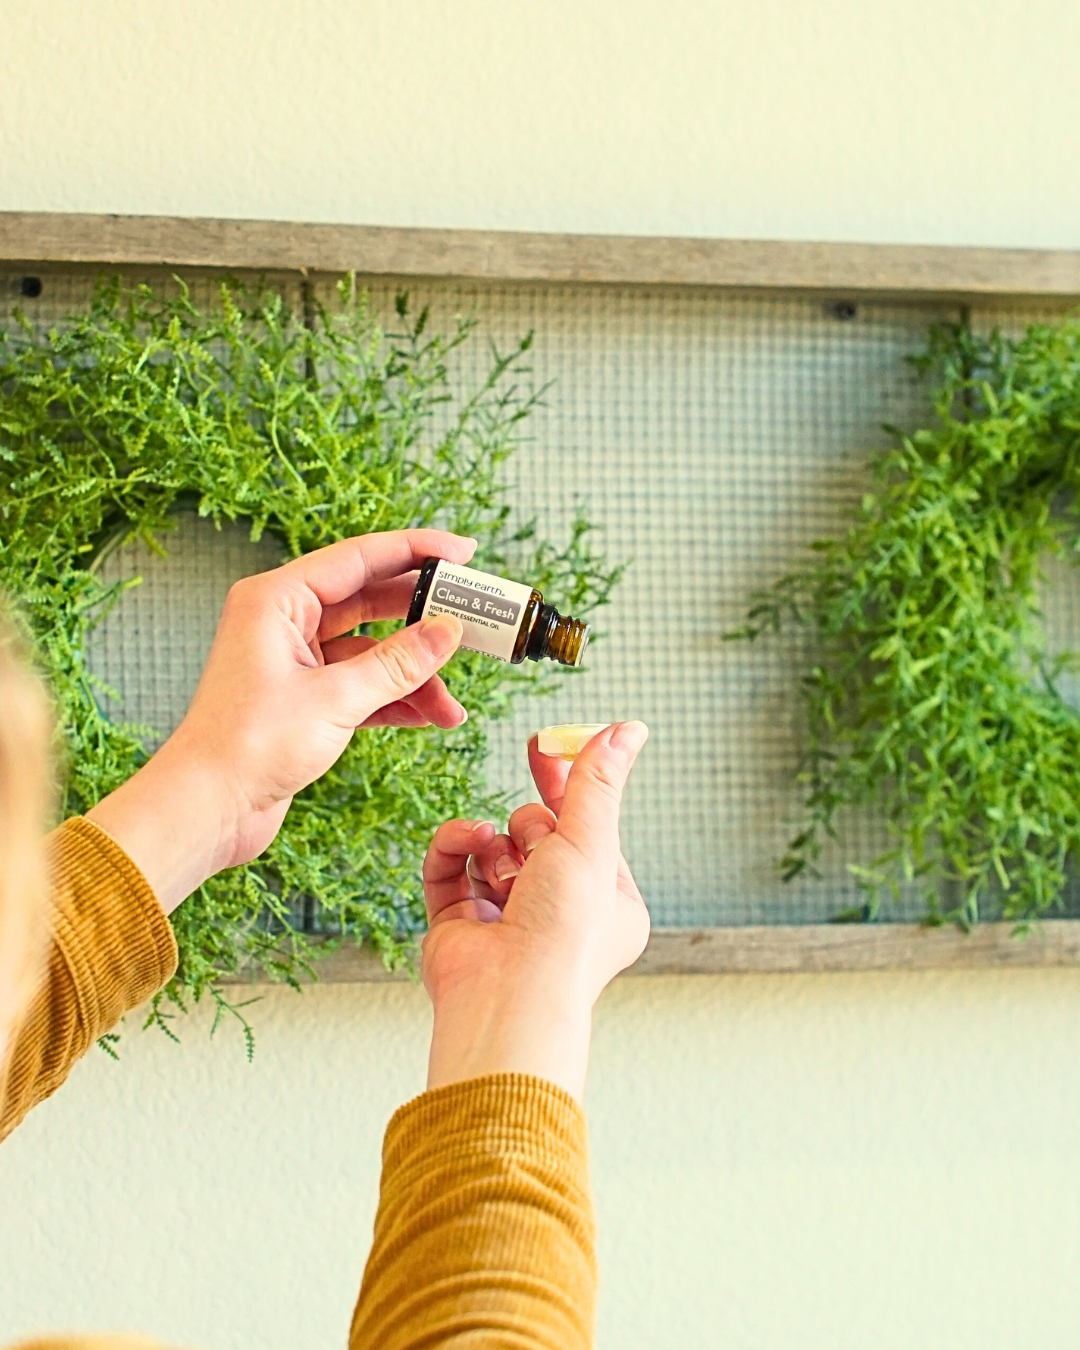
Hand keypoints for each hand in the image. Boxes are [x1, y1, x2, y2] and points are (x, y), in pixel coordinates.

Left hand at [87, 529, 474, 912]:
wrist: (206, 809)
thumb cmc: (247, 746)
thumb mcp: (335, 699)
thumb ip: (398, 663)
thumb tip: (448, 631)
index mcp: (277, 600)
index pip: (359, 558)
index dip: (416, 551)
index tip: (464, 552)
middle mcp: (284, 622)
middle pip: (370, 601)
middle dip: (423, 618)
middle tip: (473, 621)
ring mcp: (294, 661)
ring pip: (371, 651)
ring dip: (414, 675)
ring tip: (452, 705)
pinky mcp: (303, 700)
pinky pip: (362, 686)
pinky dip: (395, 700)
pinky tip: (428, 717)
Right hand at [421, 722, 649, 1098]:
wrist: (508, 995)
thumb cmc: (565, 932)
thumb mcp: (591, 841)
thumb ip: (598, 781)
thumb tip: (628, 728)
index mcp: (607, 902)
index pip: (588, 826)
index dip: (569, 784)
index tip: (547, 742)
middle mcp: (558, 911)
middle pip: (539, 831)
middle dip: (535, 825)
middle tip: (535, 794)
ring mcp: (506, 917)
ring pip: (495, 845)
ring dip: (500, 844)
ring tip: (509, 869)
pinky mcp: (459, 923)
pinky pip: (451, 863)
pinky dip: (457, 846)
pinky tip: (470, 842)